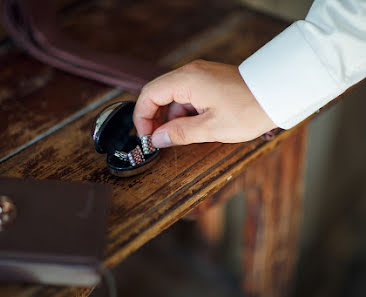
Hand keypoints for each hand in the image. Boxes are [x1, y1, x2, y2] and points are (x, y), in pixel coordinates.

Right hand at [133, 60, 276, 146]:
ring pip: (174, 96)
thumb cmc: (250, 109)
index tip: (146, 136)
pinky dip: (187, 111)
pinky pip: (188, 95)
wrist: (278, 94)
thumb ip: (179, 133)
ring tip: (186, 135)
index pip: (149, 94)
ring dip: (174, 117)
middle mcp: (190, 72)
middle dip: (156, 118)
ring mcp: (200, 74)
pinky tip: (198, 125)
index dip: (142, 117)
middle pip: (159, 94)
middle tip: (160, 139)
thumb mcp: (211, 128)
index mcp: (187, 80)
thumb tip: (156, 139)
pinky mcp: (209, 80)